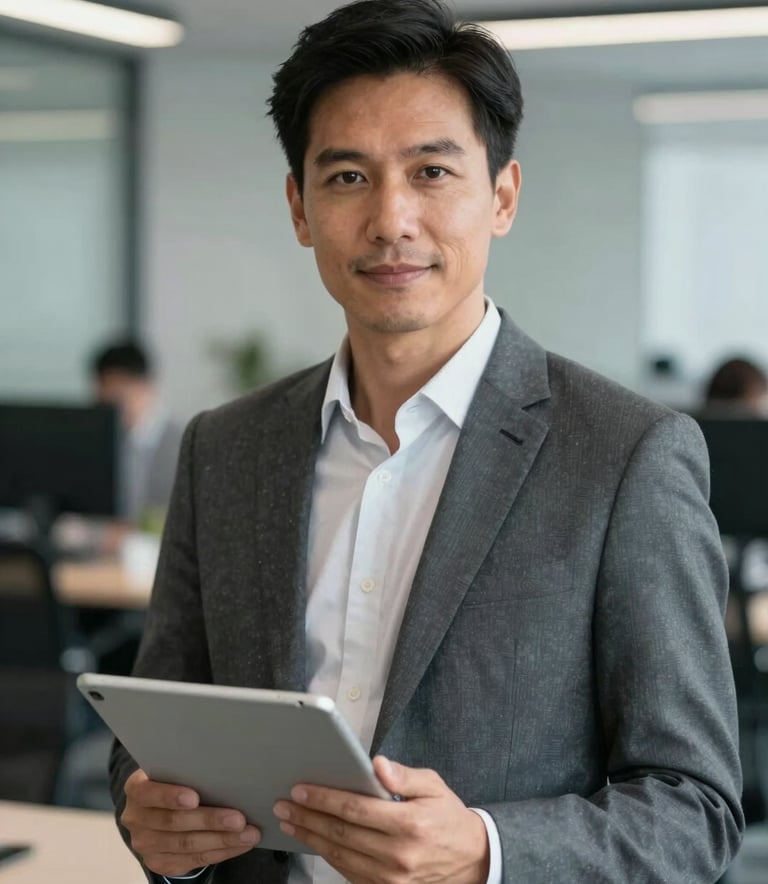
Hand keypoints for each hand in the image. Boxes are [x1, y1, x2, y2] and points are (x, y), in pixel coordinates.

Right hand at [121, 769, 260, 877]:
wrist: (155, 808)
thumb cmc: (174, 780)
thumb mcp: (173, 770)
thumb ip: (188, 770)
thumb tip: (224, 769)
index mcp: (137, 789)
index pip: (149, 793)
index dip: (170, 796)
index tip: (195, 797)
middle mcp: (136, 818)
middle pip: (174, 823)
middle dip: (210, 820)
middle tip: (238, 819)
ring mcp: (146, 844)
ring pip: (186, 845)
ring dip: (222, 840)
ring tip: (248, 834)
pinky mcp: (159, 862)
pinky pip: (193, 860)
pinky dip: (221, 852)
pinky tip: (240, 845)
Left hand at [273, 756, 489, 882]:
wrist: (471, 861)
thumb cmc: (449, 818)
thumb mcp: (434, 786)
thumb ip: (404, 775)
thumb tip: (378, 764)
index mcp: (410, 824)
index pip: (356, 809)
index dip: (325, 799)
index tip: (302, 789)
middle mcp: (398, 855)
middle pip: (341, 833)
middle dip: (308, 816)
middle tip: (285, 804)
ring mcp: (391, 878)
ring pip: (340, 855)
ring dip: (310, 837)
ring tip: (291, 821)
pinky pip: (348, 872)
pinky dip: (327, 855)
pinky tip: (314, 840)